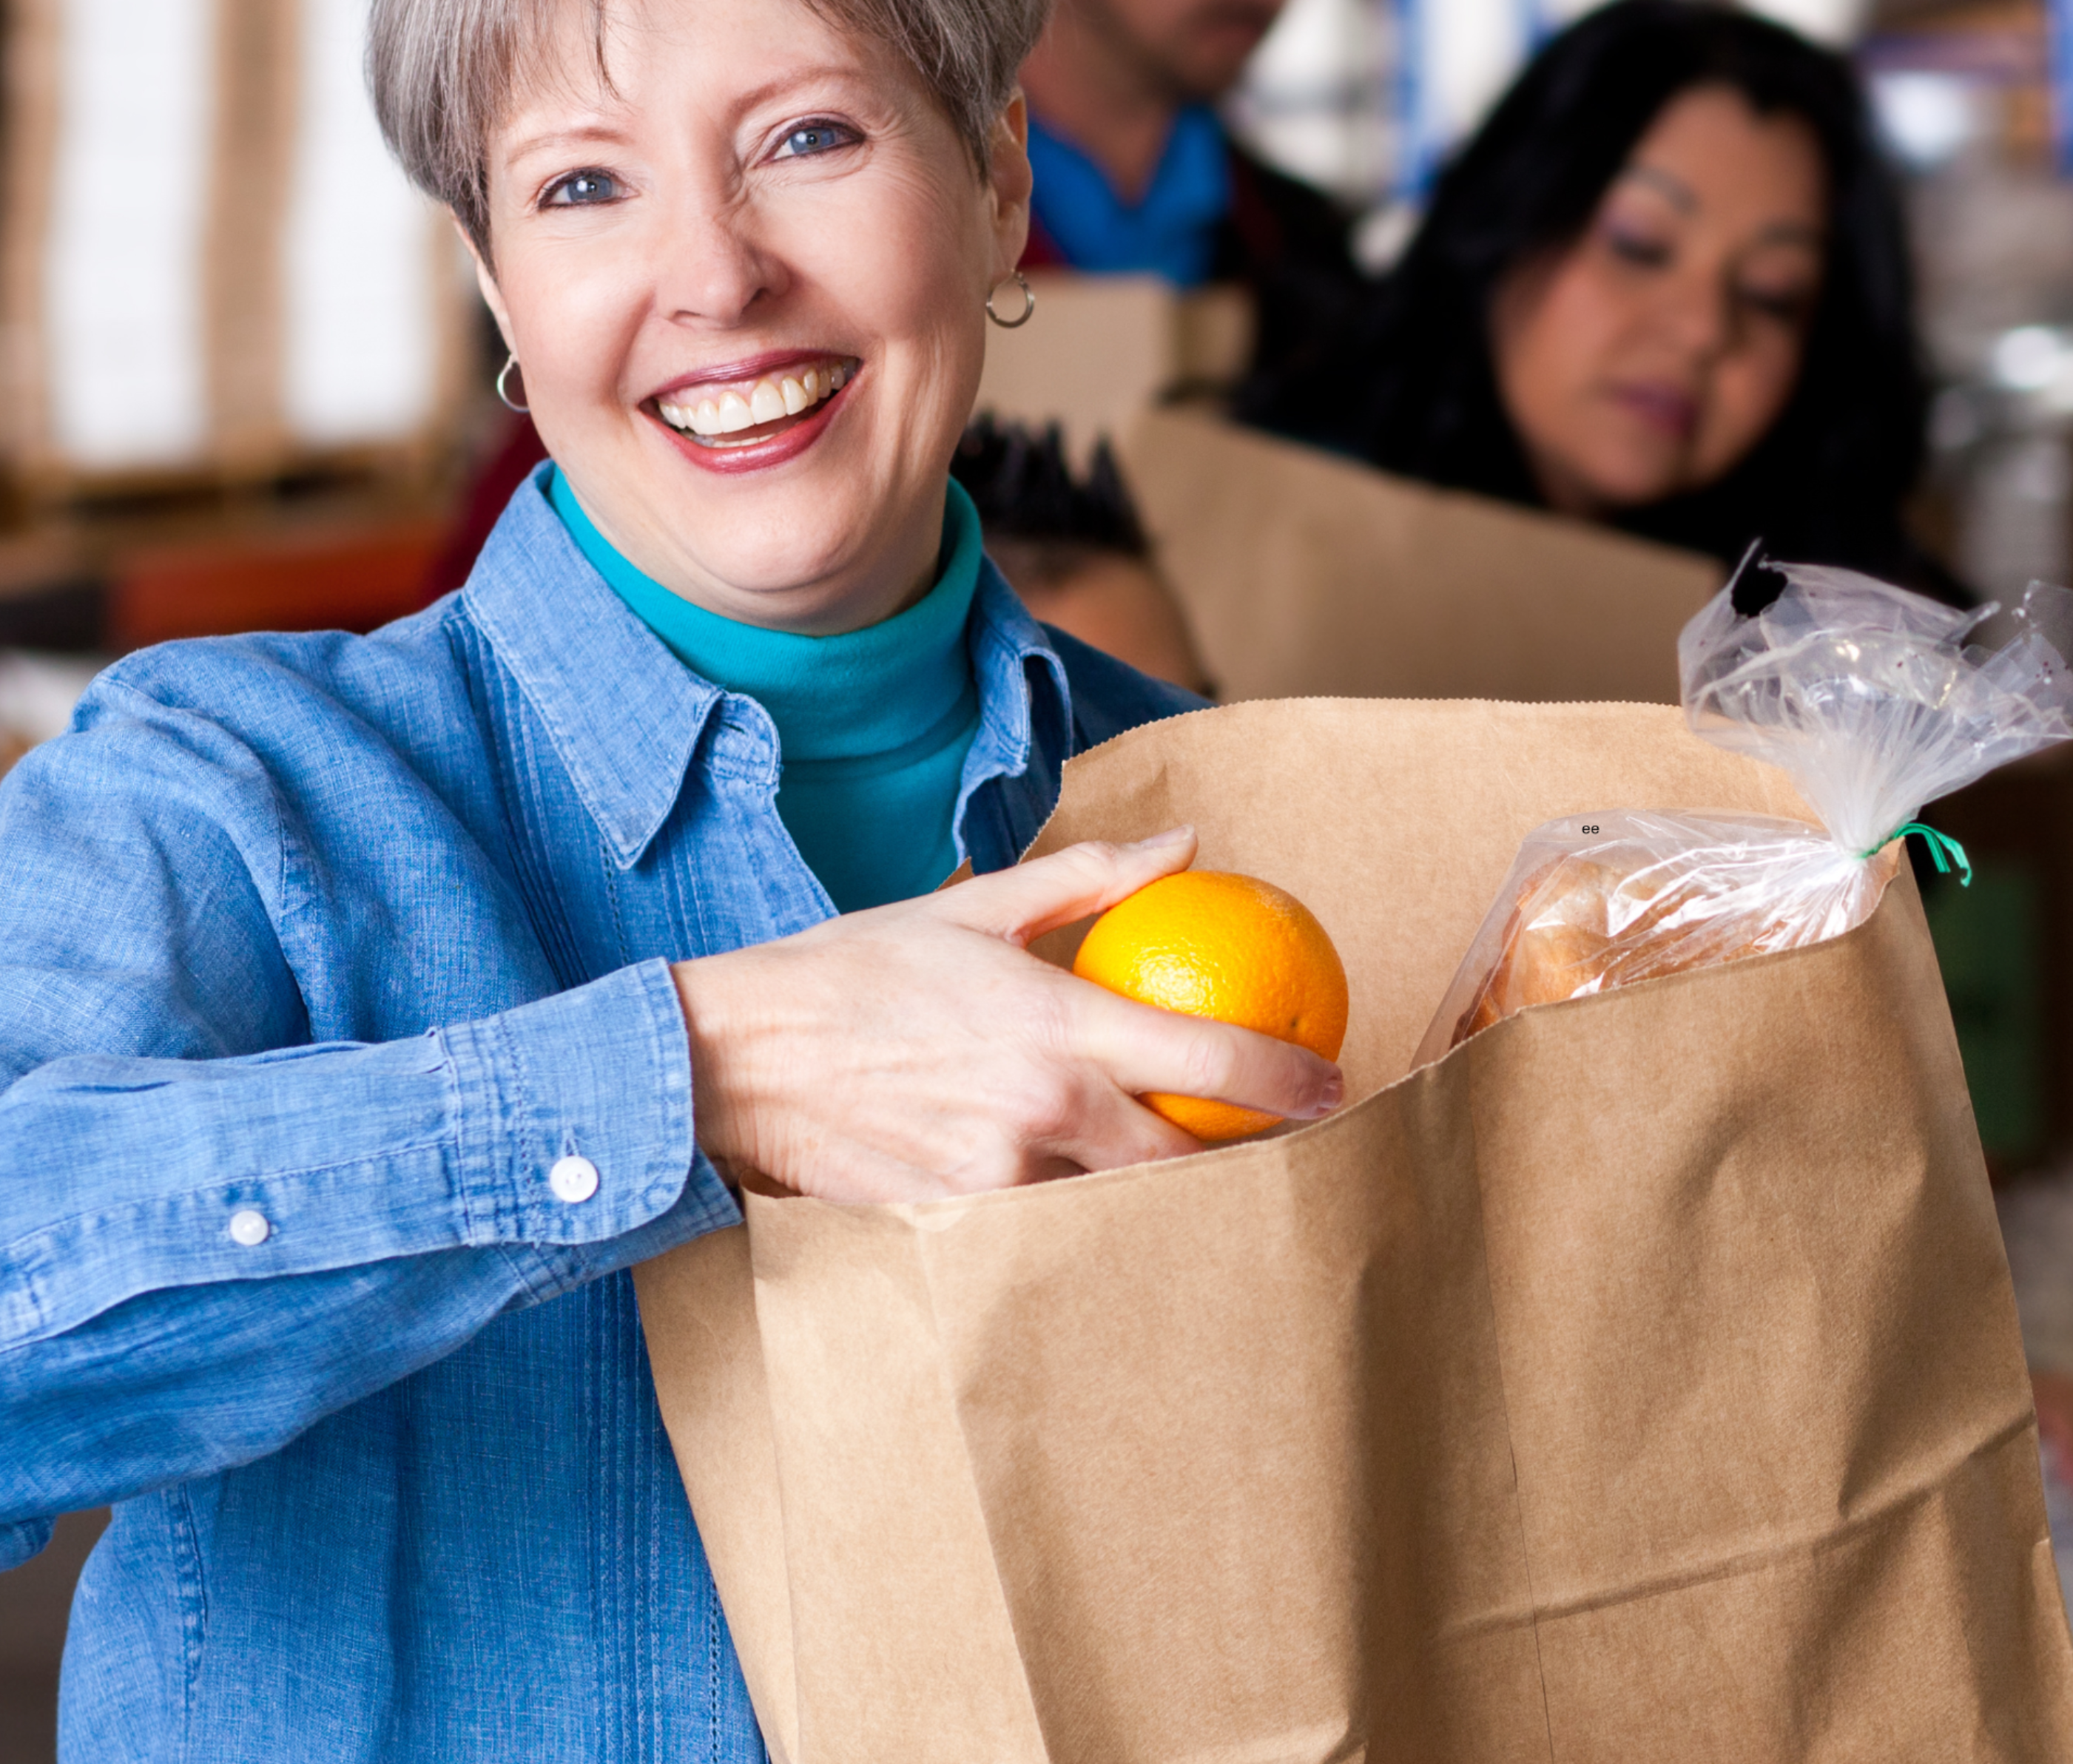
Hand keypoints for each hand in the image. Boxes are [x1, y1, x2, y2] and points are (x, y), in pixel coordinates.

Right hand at [669, 830, 1343, 1203]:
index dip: (1288, 1081)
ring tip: (1187, 1172)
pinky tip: (1089, 1199)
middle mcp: (1045, 1112)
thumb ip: (1093, 879)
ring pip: (1118, 1203)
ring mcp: (1003, 1179)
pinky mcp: (959, 1224)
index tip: (1333, 1084)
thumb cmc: (858, 971)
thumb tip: (1185, 844)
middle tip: (1272, 1142)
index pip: (1210, 1064)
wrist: (740, 1058)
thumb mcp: (977, 905)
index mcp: (1060, 1028)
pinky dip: (1075, 1211)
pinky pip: (1046, 1227)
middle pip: (1185, 1160)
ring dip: (1154, 1191)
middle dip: (1238, 1159)